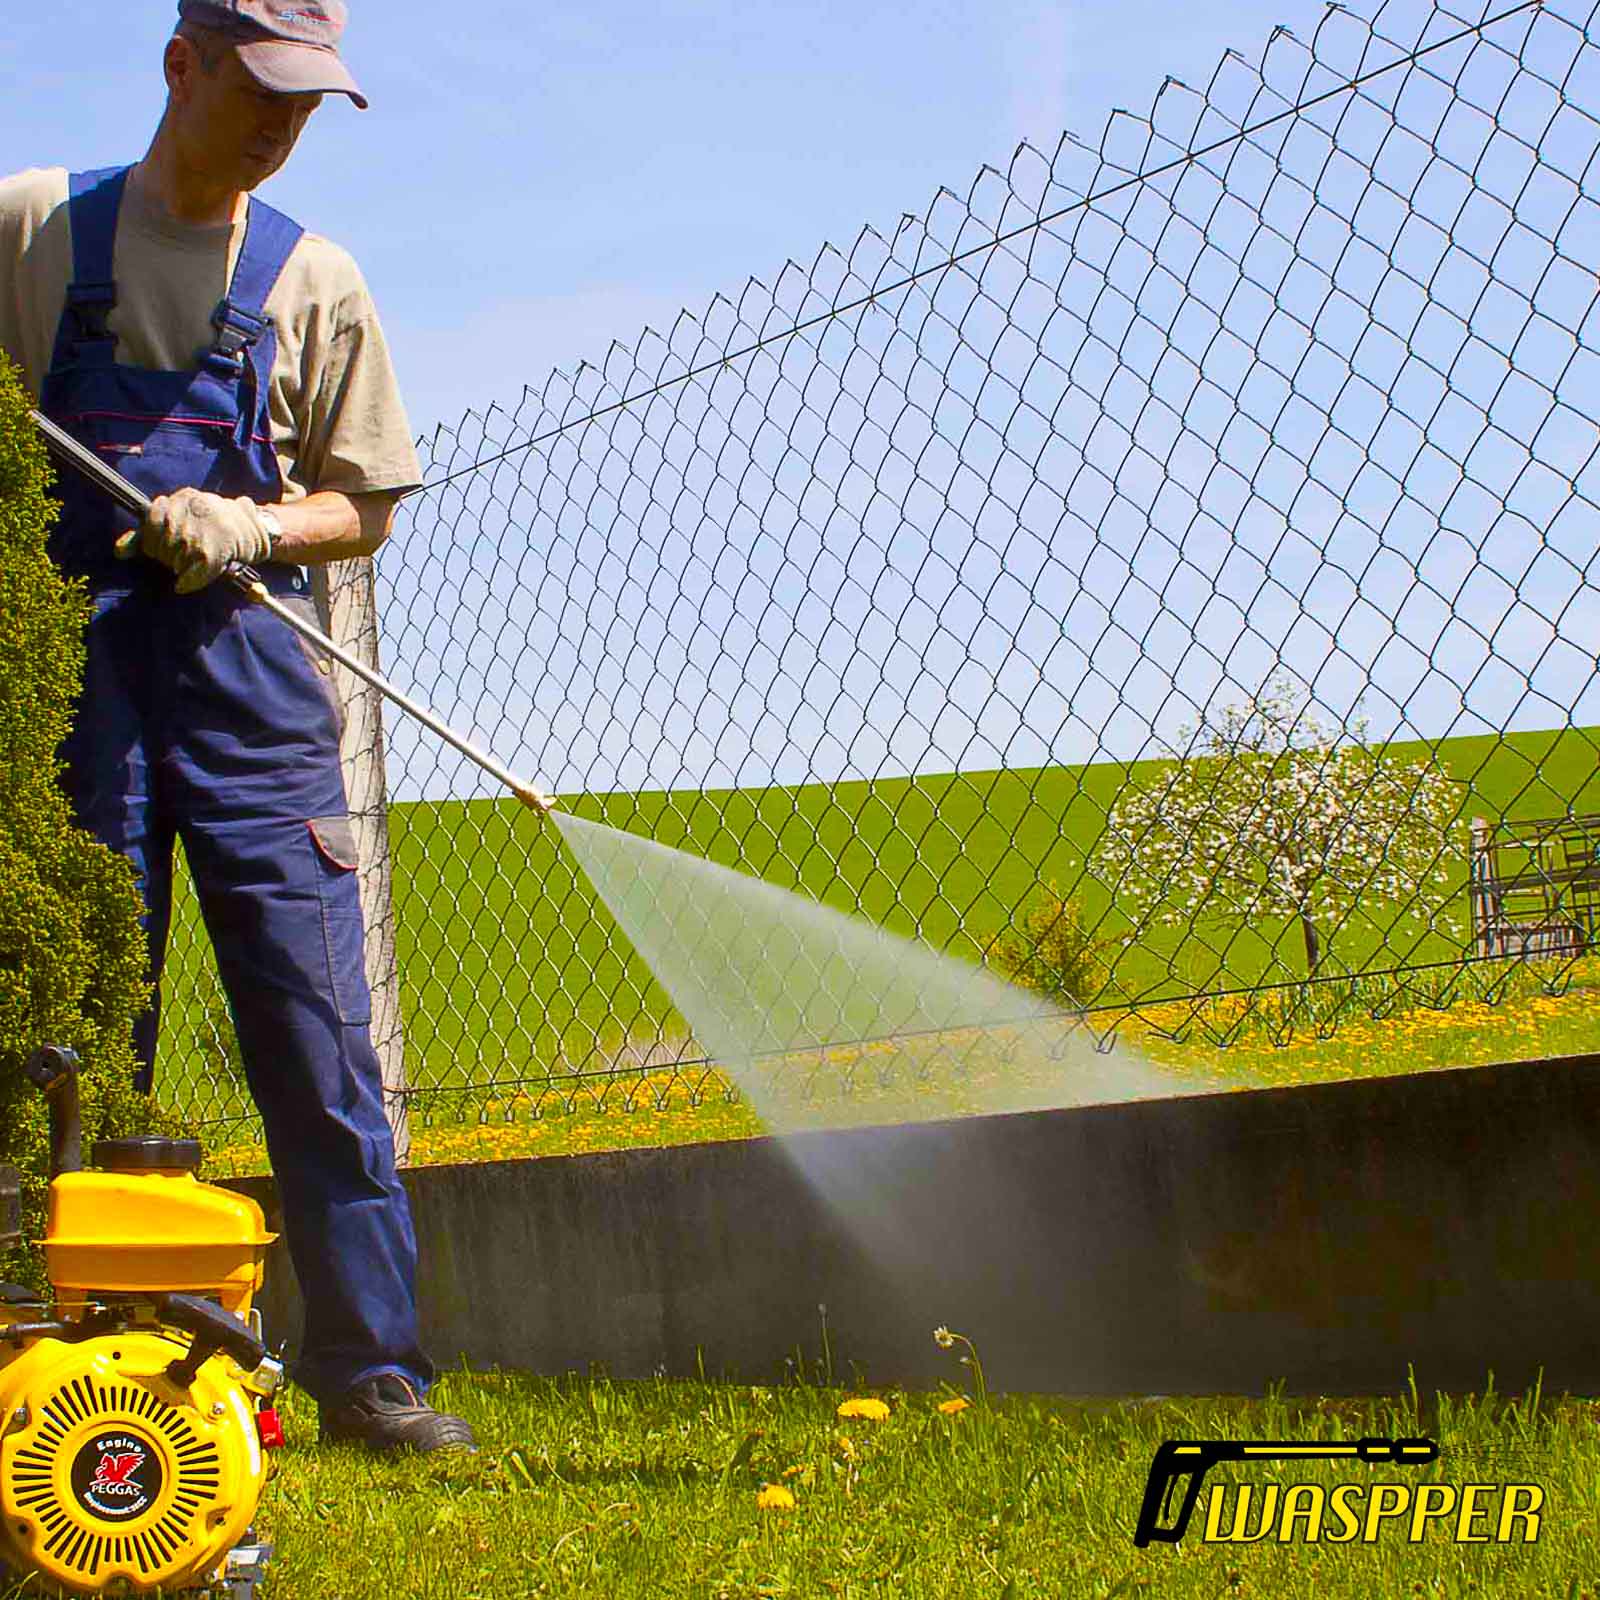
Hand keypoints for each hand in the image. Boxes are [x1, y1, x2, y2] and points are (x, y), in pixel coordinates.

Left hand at [115, 488, 273, 593]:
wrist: (261, 530)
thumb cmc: (218, 528)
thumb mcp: (184, 519)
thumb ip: (148, 533)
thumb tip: (119, 551)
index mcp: (185, 497)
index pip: (151, 519)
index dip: (153, 540)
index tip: (163, 547)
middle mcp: (194, 508)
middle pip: (160, 542)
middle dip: (167, 556)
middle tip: (182, 557)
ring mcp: (206, 529)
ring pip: (174, 558)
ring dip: (180, 567)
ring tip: (193, 564)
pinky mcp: (215, 551)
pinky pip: (191, 573)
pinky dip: (189, 581)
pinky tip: (187, 583)